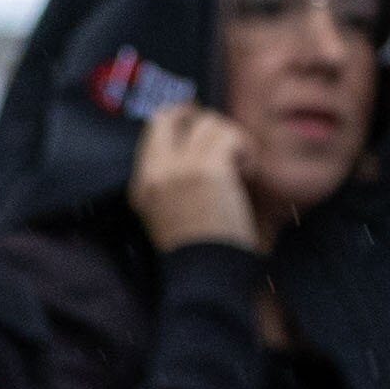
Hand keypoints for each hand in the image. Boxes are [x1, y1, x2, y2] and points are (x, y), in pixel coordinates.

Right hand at [129, 103, 267, 252]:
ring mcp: (181, 167)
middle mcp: (156, 170)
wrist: (206, 273)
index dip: (181, 121)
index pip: (154, 128)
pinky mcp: (209, 169)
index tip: (202, 132)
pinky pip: (231, 137)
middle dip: (201, 119)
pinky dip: (246, 150)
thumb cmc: (195, 251)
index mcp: (141, 184)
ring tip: (240, 166)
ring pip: (209, 123)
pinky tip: (248, 172)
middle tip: (222, 139)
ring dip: (231, 138)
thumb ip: (170, 182)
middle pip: (173, 114)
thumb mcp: (165, 214)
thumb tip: (195, 146)